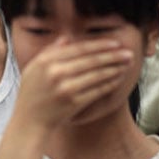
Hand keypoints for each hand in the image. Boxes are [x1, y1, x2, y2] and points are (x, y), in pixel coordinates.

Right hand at [11, 38, 132, 130]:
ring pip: (97, 75)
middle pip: (91, 60)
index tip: (114, 43)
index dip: (99, 45)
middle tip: (128, 53)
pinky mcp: (74, 103)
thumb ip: (49, 51)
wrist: (30, 121)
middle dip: (113, 56)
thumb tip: (66, 38)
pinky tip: (118, 79)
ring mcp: (66, 88)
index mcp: (47, 61)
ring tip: (127, 64)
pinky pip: (97, 90)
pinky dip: (109, 83)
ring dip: (115, 68)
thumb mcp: (33, 67)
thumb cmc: (31, 93)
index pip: (79, 48)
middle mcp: (56, 72)